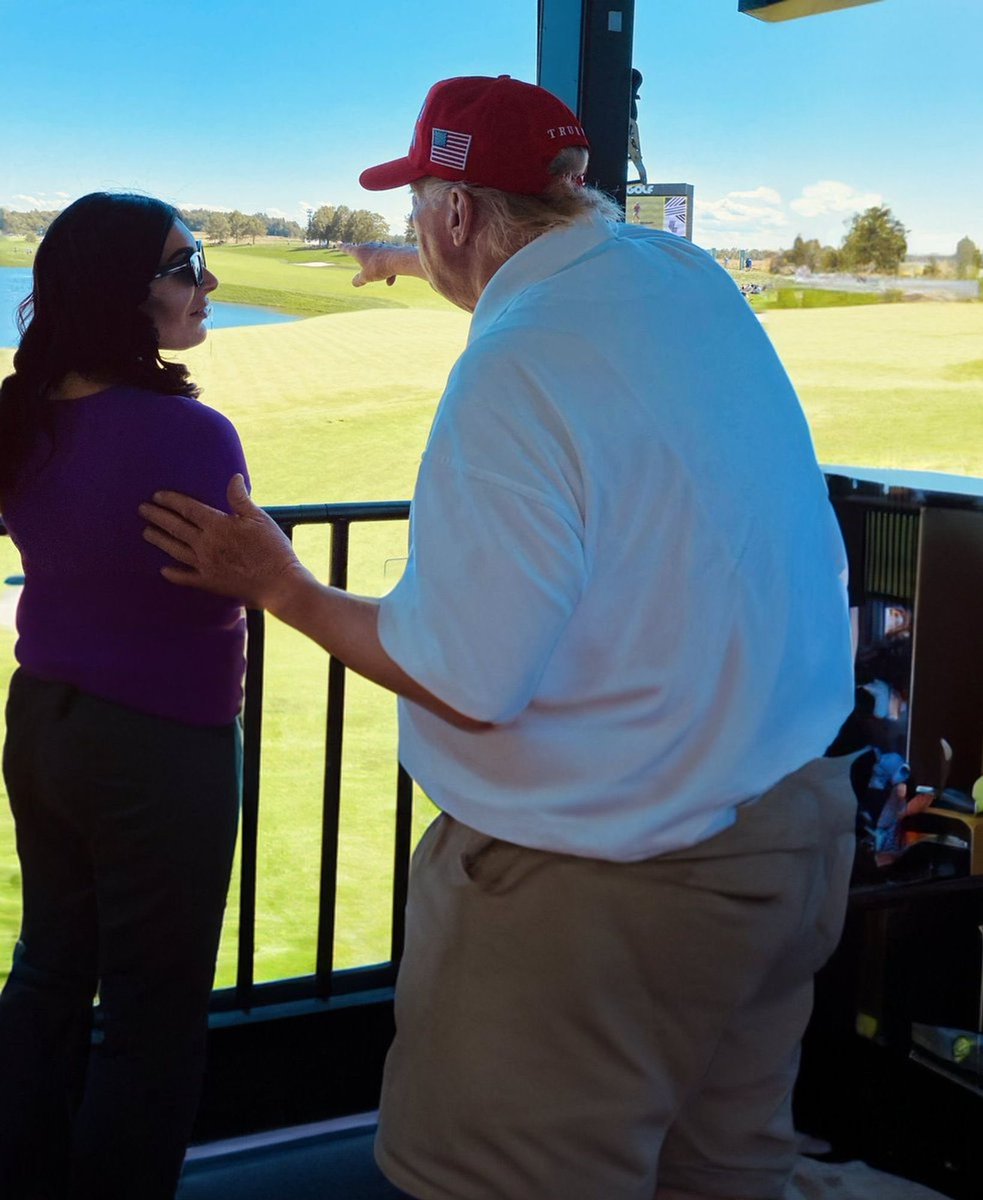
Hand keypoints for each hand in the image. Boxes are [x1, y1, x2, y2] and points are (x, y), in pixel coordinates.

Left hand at [139, 474, 305, 611]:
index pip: (188, 509)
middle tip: (143, 510)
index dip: (171, 501)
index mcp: (218, 525)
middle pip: (176, 528)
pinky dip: (173, 574)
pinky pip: (186, 578)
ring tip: (146, 533)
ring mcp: (206, 565)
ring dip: (159, 540)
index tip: (157, 496)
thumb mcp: (260, 518)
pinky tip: (164, 570)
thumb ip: (241, 498)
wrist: (280, 584)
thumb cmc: (274, 549)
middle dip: (157, 517)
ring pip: (175, 550)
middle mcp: (206, 545)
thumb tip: (233, 478)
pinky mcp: (210, 583)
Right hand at [342, 241, 397, 286]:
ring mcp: (380, 248)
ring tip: (386, 280)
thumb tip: (354, 283)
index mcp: (359, 251)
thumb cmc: (378, 267)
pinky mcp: (390, 251)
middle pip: (364, 255)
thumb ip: (359, 280)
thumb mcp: (366, 277)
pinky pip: (386, 263)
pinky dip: (388, 272)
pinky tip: (390, 282)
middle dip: (366, 264)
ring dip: (380, 272)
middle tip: (368, 270)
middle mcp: (369, 246)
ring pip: (377, 261)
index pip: (348, 249)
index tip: (337, 243)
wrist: (397, 260)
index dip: (342, 247)